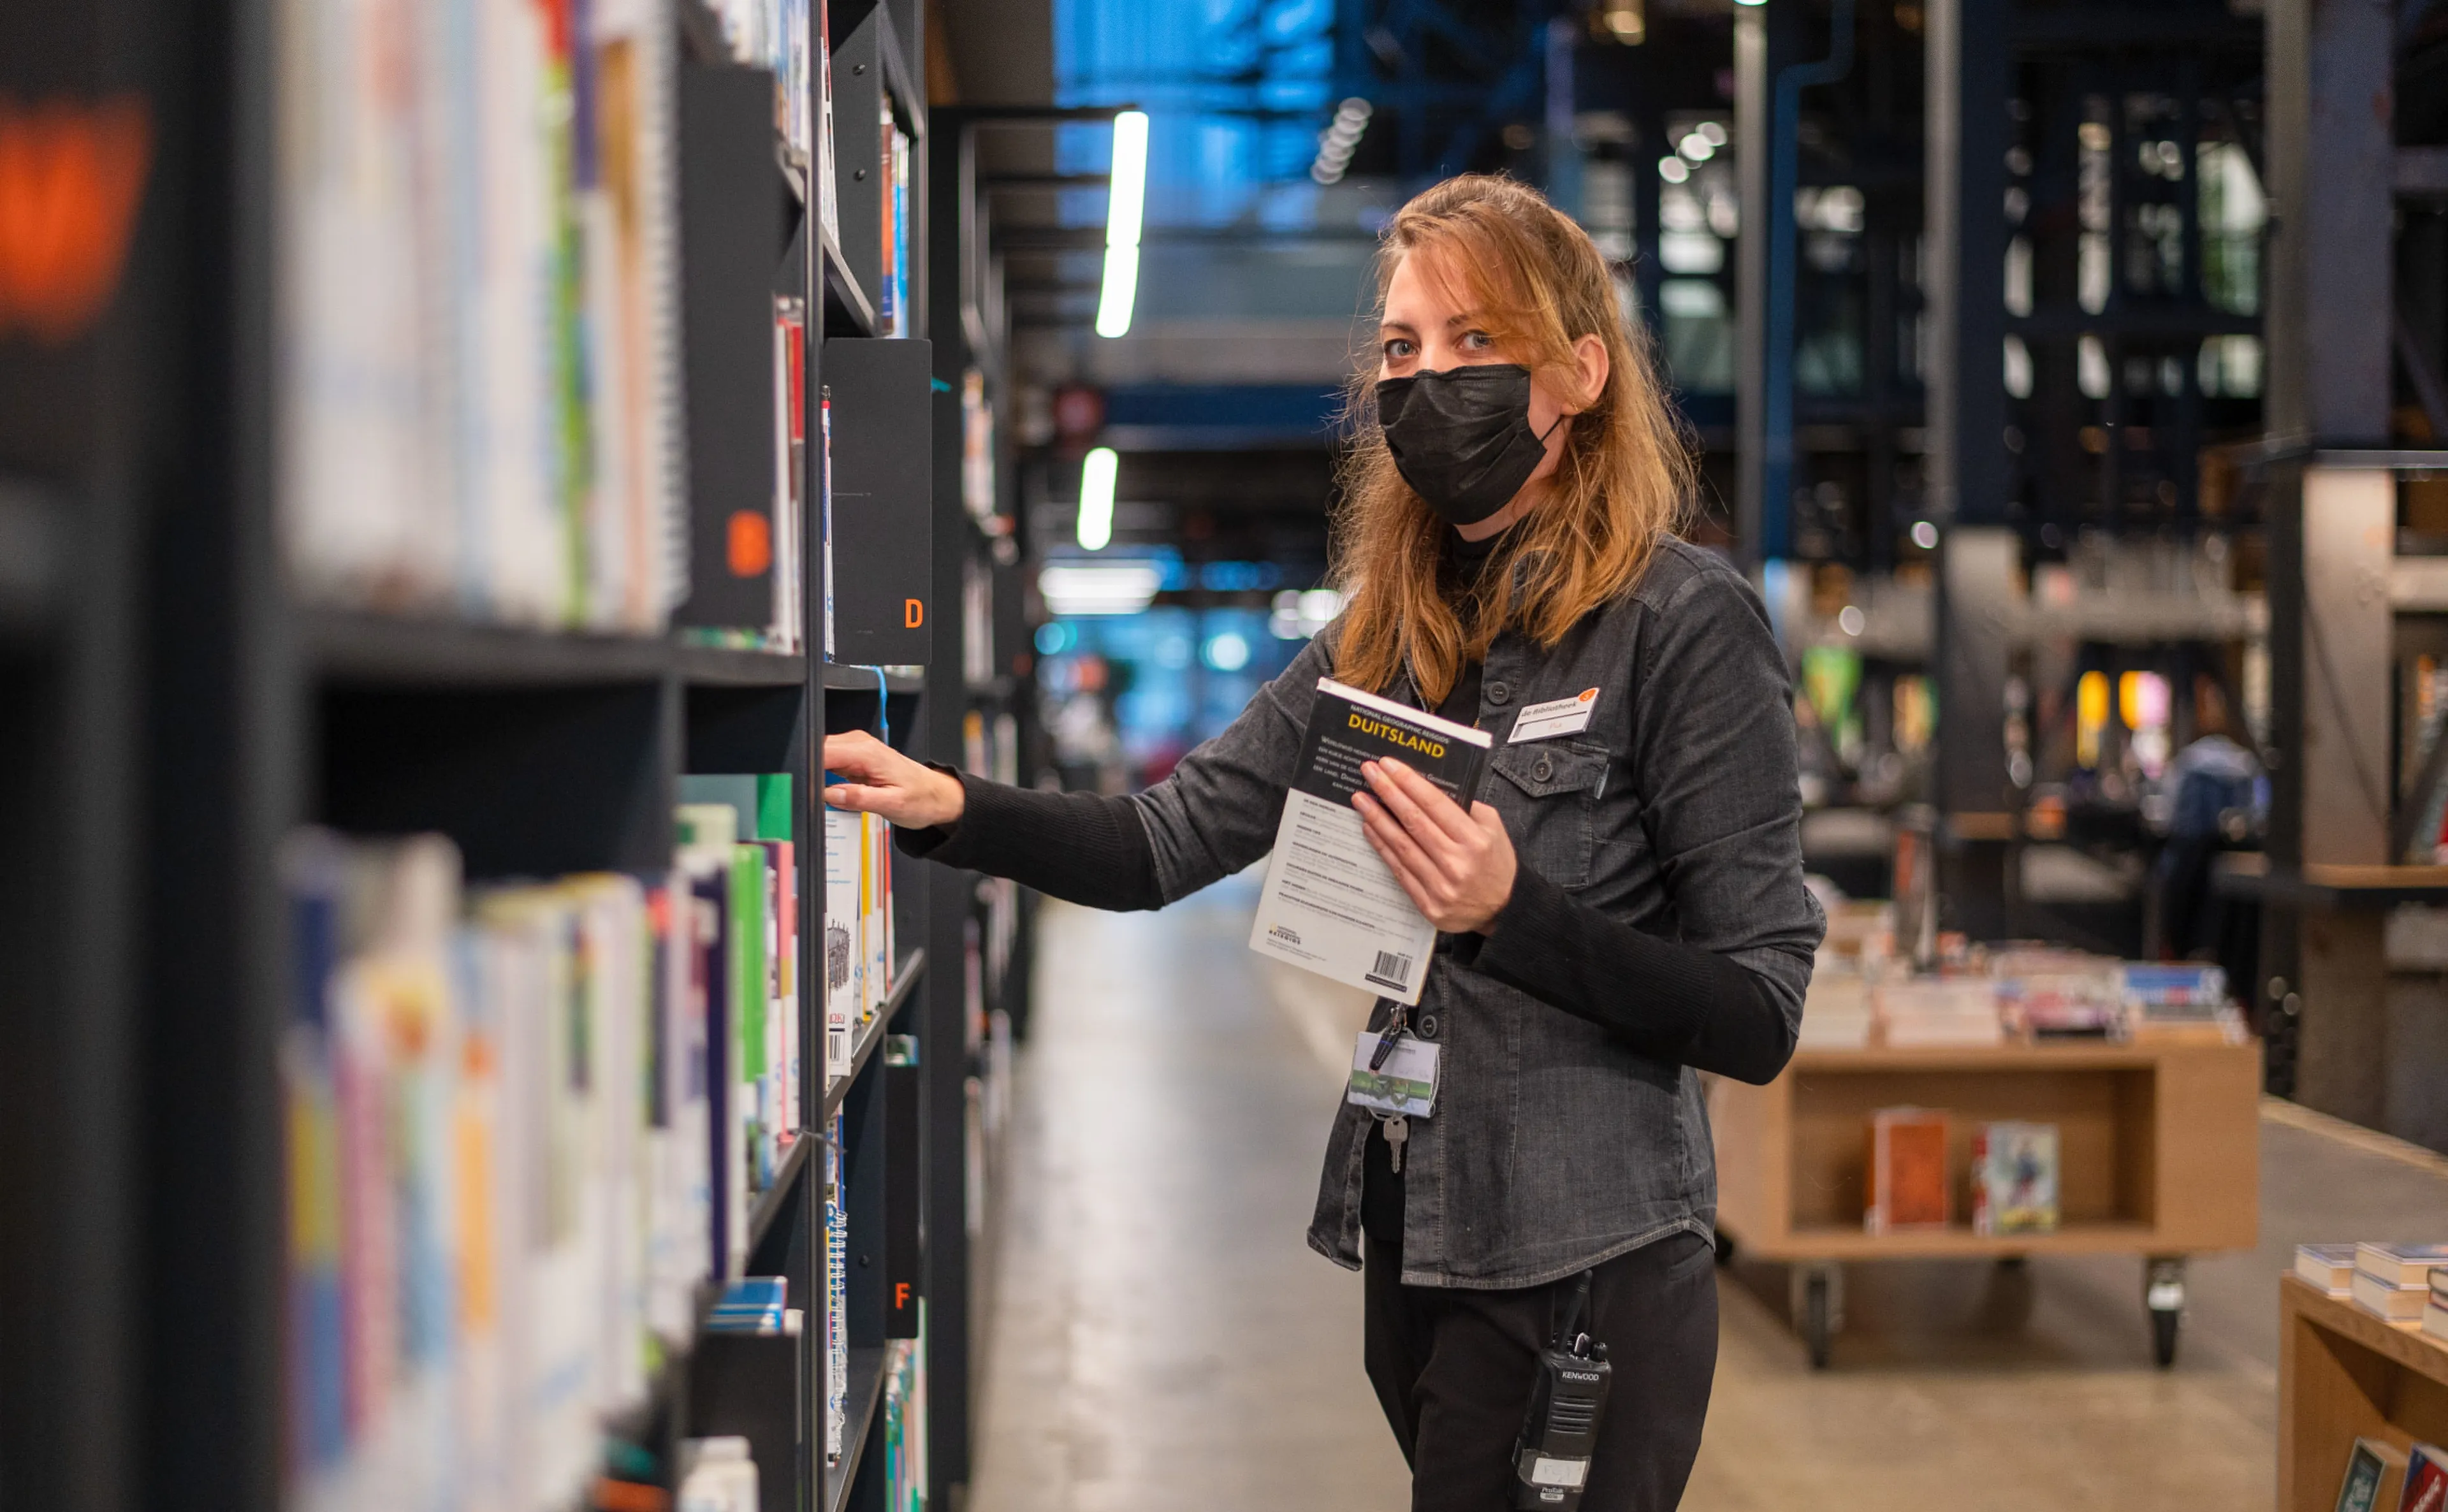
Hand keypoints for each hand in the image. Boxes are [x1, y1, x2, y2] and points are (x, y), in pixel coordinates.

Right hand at [822, 730, 965, 828]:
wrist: (936, 795)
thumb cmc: (920, 799)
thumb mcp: (892, 805)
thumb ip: (859, 799)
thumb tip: (830, 794)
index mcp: (867, 752)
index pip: (824, 752)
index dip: (808, 769)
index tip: (802, 787)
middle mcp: (860, 744)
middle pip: (818, 750)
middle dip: (809, 771)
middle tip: (808, 795)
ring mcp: (856, 748)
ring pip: (820, 755)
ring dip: (815, 773)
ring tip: (821, 793)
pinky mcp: (854, 756)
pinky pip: (829, 761)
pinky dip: (823, 774)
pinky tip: (829, 788)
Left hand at [1352, 757, 1516, 932]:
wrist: (1505, 910)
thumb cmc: (1496, 864)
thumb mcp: (1493, 829)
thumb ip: (1466, 808)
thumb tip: (1429, 788)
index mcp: (1474, 841)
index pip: (1434, 804)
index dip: (1408, 782)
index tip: (1388, 765)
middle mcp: (1456, 863)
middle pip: (1413, 821)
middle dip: (1388, 792)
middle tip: (1369, 772)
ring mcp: (1440, 886)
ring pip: (1401, 845)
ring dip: (1377, 819)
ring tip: (1361, 799)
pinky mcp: (1428, 904)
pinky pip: (1399, 870)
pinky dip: (1382, 847)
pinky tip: (1369, 828)